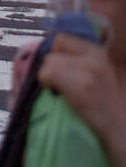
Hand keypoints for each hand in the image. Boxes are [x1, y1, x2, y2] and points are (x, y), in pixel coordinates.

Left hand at [37, 32, 121, 148]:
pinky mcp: (82, 88)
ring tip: (63, 91)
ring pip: (47, 64)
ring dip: (48, 78)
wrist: (118, 128)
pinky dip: (47, 85)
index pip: (60, 38)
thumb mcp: (97, 71)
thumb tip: (49, 45)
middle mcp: (95, 57)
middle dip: (51, 67)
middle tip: (63, 84)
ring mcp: (89, 72)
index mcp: (98, 51)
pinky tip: (59, 95)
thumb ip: (79, 57)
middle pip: (51, 52)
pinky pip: (47, 75)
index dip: (56, 54)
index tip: (61, 69)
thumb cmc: (103, 102)